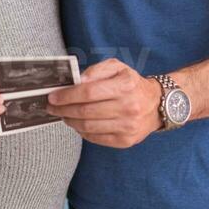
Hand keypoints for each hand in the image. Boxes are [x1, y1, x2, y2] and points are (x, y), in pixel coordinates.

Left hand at [46, 58, 162, 147]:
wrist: (156, 104)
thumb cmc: (131, 83)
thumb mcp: (117, 67)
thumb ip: (96, 70)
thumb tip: (77, 80)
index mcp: (125, 85)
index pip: (89, 92)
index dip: (67, 95)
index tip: (53, 96)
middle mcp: (128, 107)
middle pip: (86, 111)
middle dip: (63, 109)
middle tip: (51, 107)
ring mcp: (127, 126)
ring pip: (88, 127)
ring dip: (70, 121)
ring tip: (63, 115)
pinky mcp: (126, 141)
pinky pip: (96, 138)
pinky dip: (82, 132)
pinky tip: (77, 124)